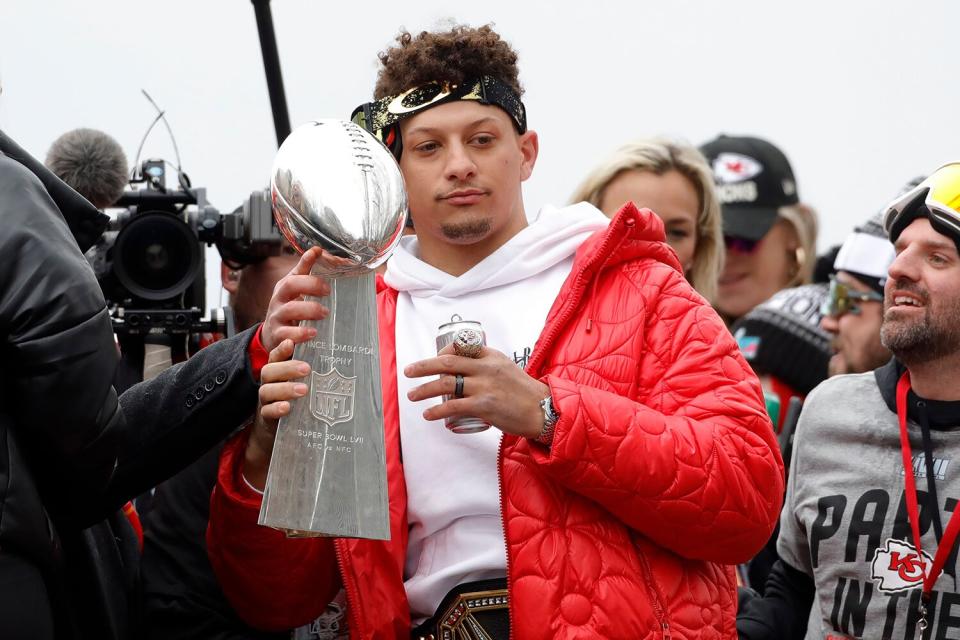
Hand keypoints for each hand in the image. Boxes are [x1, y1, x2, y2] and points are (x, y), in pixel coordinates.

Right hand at [243, 339, 310, 490]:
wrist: (278, 432)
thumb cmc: (299, 403)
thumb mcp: (308, 386)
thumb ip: (319, 374)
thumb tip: (350, 361)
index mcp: (279, 372)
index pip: (276, 356)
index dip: (282, 349)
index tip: (292, 342)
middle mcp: (270, 384)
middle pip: (269, 370)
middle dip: (288, 368)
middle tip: (307, 368)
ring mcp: (266, 401)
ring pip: (267, 390)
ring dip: (285, 388)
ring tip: (304, 390)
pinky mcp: (266, 418)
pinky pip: (266, 412)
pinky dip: (276, 409)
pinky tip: (287, 408)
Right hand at [260, 247, 353, 352]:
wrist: (272, 335)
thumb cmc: (287, 307)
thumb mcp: (293, 289)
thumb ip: (305, 271)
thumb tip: (317, 250)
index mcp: (284, 288)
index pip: (294, 273)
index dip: (306, 264)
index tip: (319, 256)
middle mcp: (278, 300)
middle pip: (289, 286)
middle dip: (309, 285)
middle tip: (327, 291)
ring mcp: (277, 318)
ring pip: (289, 310)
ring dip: (309, 310)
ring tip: (325, 313)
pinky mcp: (278, 336)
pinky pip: (286, 335)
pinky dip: (299, 334)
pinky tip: (312, 333)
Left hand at [404, 345, 548, 438]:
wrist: (542, 410)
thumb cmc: (524, 392)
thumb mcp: (506, 368)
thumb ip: (486, 365)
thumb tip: (464, 369)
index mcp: (491, 356)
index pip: (461, 347)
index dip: (441, 353)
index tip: (433, 360)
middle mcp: (486, 368)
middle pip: (447, 362)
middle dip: (423, 366)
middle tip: (409, 371)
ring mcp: (484, 387)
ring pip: (446, 385)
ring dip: (425, 389)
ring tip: (413, 395)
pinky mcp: (484, 406)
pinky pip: (453, 407)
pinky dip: (438, 411)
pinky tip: (429, 414)